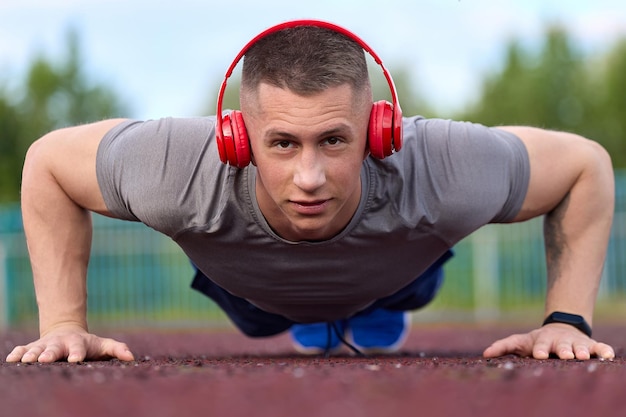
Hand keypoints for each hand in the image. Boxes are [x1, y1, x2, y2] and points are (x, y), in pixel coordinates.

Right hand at [5, 325, 134, 362]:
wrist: (67, 331)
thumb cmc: (88, 344)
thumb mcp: (103, 345)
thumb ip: (117, 349)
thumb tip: (131, 357)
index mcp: (77, 343)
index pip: (78, 348)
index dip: (77, 353)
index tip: (75, 359)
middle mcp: (60, 344)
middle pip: (54, 348)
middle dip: (49, 353)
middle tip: (44, 359)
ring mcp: (45, 345)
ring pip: (37, 349)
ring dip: (31, 354)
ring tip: (26, 360)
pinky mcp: (34, 347)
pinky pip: (24, 349)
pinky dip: (18, 353)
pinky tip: (11, 358)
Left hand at [482, 323, 614, 359]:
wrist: (560, 329)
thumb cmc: (537, 341)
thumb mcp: (520, 342)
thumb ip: (503, 346)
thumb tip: (484, 354)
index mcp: (542, 341)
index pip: (540, 345)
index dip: (540, 350)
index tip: (539, 355)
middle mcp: (559, 341)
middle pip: (561, 345)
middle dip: (563, 350)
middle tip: (567, 356)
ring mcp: (575, 343)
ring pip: (580, 346)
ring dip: (582, 351)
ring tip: (584, 357)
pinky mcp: (590, 345)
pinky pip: (599, 347)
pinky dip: (604, 350)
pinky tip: (609, 355)